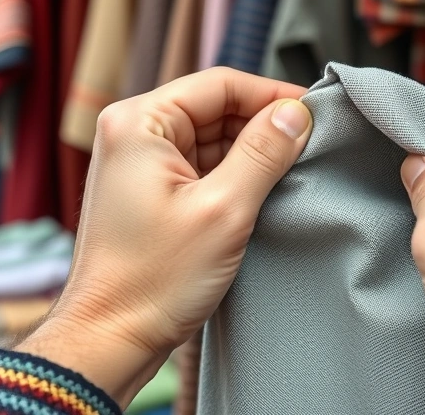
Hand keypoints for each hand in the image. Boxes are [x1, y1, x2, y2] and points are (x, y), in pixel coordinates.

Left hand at [17, 68, 311, 406]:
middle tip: (311, 148)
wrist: (109, 340)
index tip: (315, 113)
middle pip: (216, 107)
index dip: (272, 95)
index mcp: (139, 122)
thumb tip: (297, 113)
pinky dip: (234, 175)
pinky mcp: (150, 192)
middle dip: (264, 126)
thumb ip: (264, 153)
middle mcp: (133, 132)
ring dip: (252, 153)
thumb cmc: (153, 280)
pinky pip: (202, 166)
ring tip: (293, 174)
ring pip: (212, 138)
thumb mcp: (225, 210)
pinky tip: (265, 193)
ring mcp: (139, 163)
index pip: (220, 84)